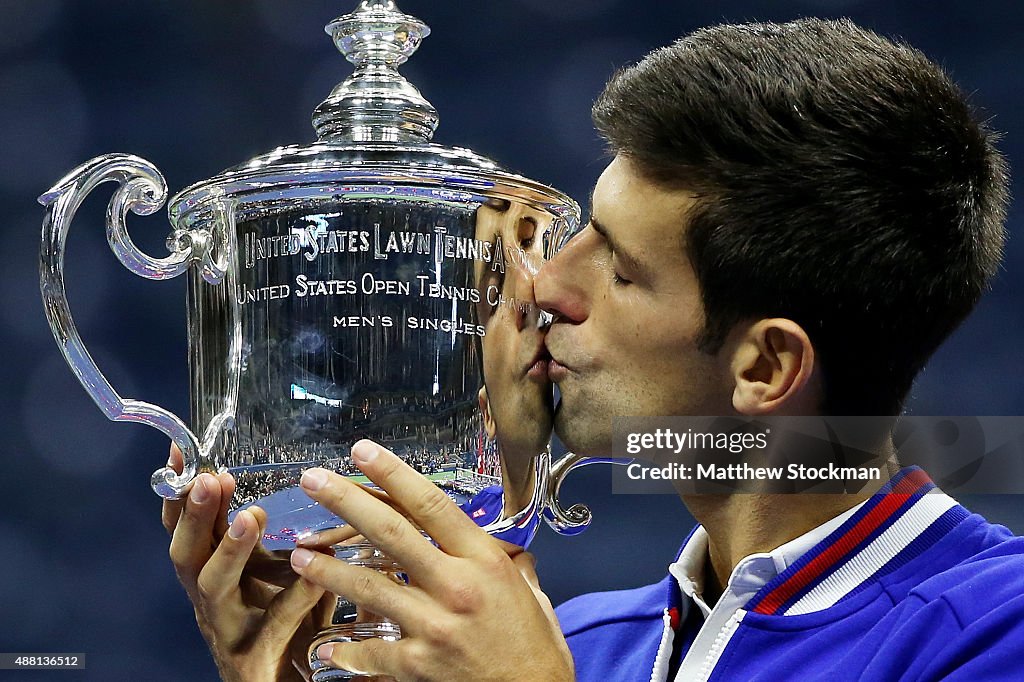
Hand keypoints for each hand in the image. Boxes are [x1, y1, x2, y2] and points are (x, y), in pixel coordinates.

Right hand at [162, 446, 329, 681]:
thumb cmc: (292, 630)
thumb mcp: (290, 577)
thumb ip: (297, 539)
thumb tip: (327, 486)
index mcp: (215, 573)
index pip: (187, 526)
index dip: (179, 490)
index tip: (183, 450)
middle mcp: (211, 600)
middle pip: (186, 554)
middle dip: (194, 515)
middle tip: (207, 479)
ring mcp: (227, 631)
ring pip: (212, 588)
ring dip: (229, 550)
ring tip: (251, 516)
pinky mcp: (253, 662)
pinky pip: (270, 626)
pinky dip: (293, 598)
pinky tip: (315, 575)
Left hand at [288, 440, 573, 680]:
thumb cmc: (535, 646)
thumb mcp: (529, 590)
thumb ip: (505, 562)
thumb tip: (493, 541)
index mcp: (483, 560)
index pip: (430, 505)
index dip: (393, 474)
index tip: (362, 451)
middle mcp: (456, 586)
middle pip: (390, 533)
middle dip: (346, 501)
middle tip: (312, 480)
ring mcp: (433, 626)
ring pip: (368, 588)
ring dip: (327, 569)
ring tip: (298, 553)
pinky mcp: (417, 665)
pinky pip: (371, 650)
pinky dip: (346, 649)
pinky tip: (326, 645)